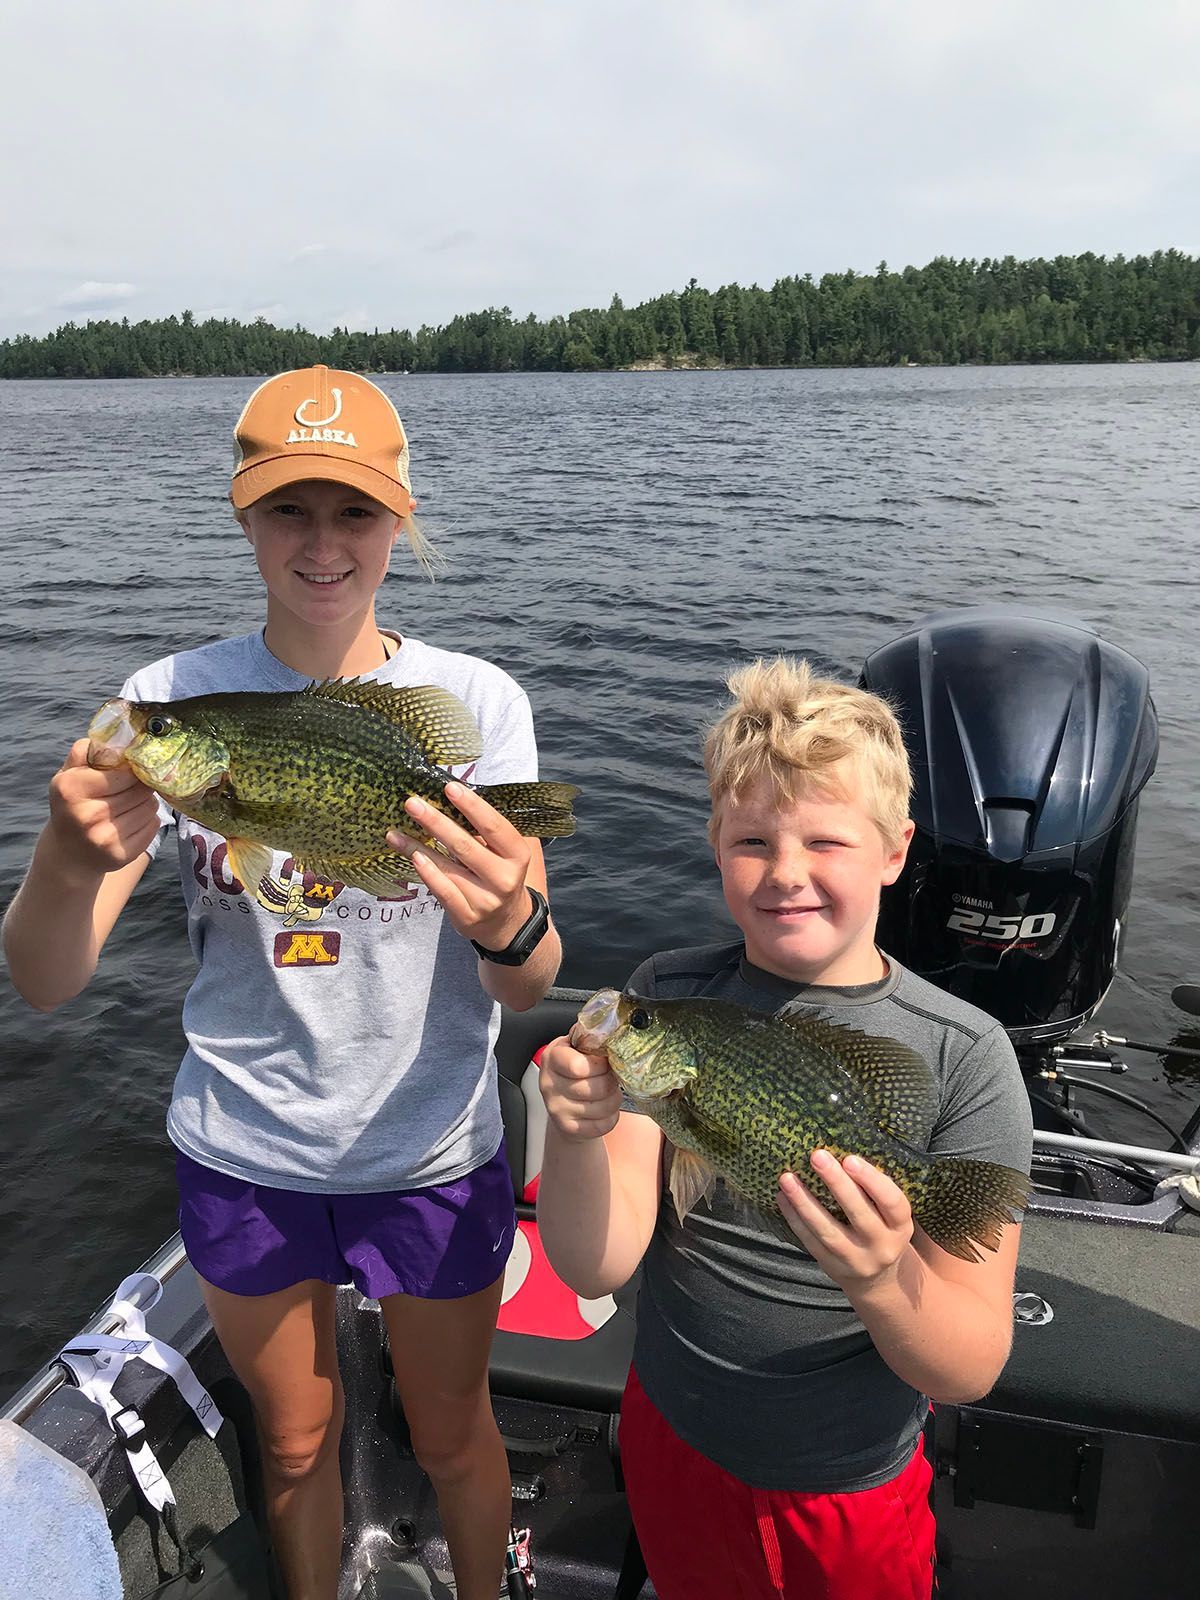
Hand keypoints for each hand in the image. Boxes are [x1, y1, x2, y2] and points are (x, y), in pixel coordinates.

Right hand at [47, 739, 161, 882]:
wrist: (67, 854)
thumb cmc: (72, 805)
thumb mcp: (69, 775)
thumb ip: (87, 752)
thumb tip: (119, 738)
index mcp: (71, 788)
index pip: (124, 771)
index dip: (133, 769)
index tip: (131, 770)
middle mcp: (86, 814)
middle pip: (140, 790)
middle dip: (141, 786)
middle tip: (131, 788)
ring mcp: (104, 837)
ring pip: (150, 807)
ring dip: (146, 803)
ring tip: (130, 805)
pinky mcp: (121, 854)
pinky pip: (153, 826)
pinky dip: (148, 820)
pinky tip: (131, 822)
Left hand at [388, 781, 537, 950]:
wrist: (507, 923)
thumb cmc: (500, 875)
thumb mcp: (505, 853)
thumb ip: (486, 831)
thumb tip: (449, 799)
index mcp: (518, 855)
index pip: (494, 826)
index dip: (472, 806)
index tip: (448, 788)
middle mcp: (505, 878)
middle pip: (466, 845)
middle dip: (436, 822)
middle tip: (412, 803)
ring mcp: (486, 900)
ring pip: (448, 868)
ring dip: (418, 847)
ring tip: (395, 832)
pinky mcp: (468, 917)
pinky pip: (443, 891)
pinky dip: (427, 873)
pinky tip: (412, 857)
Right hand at [538, 1033, 622, 1142]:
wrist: (564, 1102)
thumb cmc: (575, 1070)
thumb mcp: (576, 1047)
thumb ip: (589, 1035)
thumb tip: (611, 1024)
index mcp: (553, 1057)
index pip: (578, 1065)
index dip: (600, 1064)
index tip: (605, 1062)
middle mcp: (549, 1084)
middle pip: (595, 1088)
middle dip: (611, 1082)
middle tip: (611, 1078)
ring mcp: (556, 1108)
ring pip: (601, 1107)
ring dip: (613, 1100)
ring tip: (610, 1093)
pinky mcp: (567, 1128)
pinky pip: (602, 1125)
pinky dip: (611, 1117)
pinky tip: (605, 1109)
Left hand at [777, 1150, 914, 1294]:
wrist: (879, 1278)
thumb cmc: (882, 1228)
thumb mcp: (891, 1214)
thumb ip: (876, 1190)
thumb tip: (844, 1147)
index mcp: (901, 1226)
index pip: (892, 1202)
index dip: (872, 1180)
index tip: (850, 1158)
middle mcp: (882, 1246)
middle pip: (859, 1213)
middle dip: (837, 1183)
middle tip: (817, 1156)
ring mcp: (857, 1260)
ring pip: (829, 1231)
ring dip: (805, 1202)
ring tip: (787, 1178)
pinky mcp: (833, 1267)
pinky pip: (811, 1242)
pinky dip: (795, 1219)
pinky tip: (782, 1198)